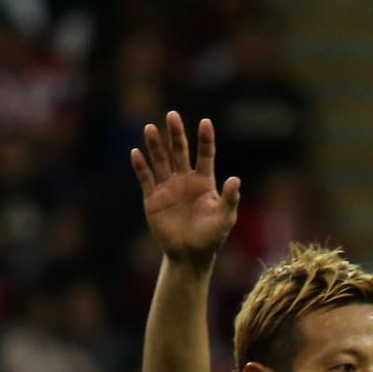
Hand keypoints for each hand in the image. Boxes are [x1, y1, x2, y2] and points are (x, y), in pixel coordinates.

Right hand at [130, 113, 240, 262]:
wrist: (190, 256)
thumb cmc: (211, 237)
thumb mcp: (224, 219)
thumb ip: (230, 199)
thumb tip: (235, 180)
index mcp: (204, 181)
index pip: (205, 154)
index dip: (205, 139)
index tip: (205, 123)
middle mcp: (185, 179)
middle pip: (180, 150)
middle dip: (176, 133)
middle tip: (172, 115)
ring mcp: (168, 187)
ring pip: (161, 160)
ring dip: (155, 145)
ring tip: (150, 128)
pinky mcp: (153, 198)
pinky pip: (146, 179)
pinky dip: (141, 166)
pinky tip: (136, 153)